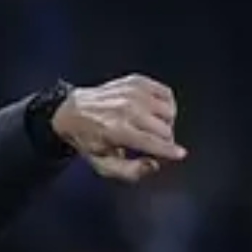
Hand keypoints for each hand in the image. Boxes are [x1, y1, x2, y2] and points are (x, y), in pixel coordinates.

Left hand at [52, 75, 186, 182]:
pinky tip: (156, 113)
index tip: (180, 154)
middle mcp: (128, 109)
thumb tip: (154, 165)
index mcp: (118, 130)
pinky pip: (166, 93)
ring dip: (167, 123)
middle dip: (165, 141)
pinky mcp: (137, 81)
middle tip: (155, 145)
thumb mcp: (101, 163)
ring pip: (168, 111)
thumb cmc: (88, 140)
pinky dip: (166, 105)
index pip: (153, 142)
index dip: (170, 151)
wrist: (71, 111)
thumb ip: (129, 171)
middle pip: (164, 128)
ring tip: (154, 129)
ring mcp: (133, 92)